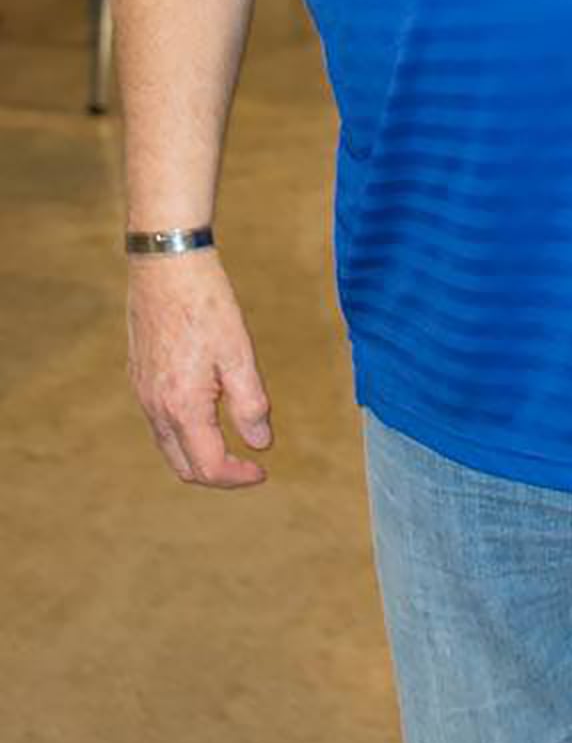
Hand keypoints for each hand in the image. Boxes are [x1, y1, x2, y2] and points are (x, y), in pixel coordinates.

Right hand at [127, 253, 273, 486]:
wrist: (166, 265)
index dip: (237, 477)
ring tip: (231, 443)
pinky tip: (207, 416)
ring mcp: (142, 393)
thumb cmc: (206, 303)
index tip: (261, 470)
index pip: (208, 465)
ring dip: (199, 454)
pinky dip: (183, 433)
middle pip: (183, 466)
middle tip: (248, 466)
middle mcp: (155, 407)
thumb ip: (250, 404)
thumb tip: (260, 442)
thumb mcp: (239, 354)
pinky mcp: (139, 378)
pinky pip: (159, 423)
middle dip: (217, 474)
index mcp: (182, 406)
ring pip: (168, 446)